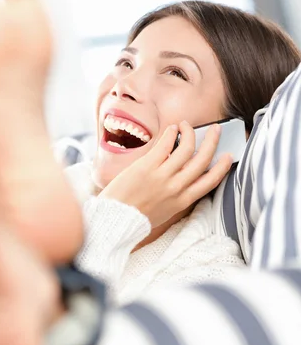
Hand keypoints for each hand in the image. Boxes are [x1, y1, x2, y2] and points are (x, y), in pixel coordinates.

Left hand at [101, 121, 232, 228]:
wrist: (116, 218)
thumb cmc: (137, 216)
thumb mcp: (165, 210)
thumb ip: (178, 194)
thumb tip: (184, 172)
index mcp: (183, 201)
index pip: (211, 181)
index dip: (223, 166)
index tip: (228, 155)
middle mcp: (177, 188)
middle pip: (203, 160)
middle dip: (212, 141)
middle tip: (216, 130)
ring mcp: (163, 176)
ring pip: (187, 148)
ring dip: (190, 132)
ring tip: (186, 125)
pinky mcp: (148, 166)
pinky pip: (166, 145)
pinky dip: (172, 133)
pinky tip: (172, 129)